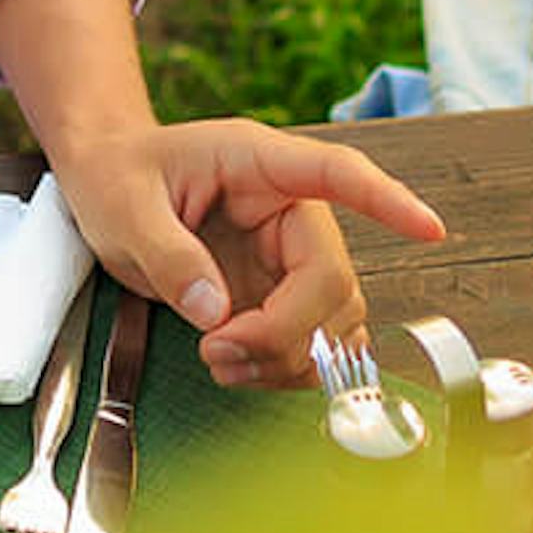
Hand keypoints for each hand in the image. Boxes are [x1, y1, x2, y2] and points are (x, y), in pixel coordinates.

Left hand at [41, 116, 445, 389]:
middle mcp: (290, 211)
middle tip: (217, 351)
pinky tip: (235, 367)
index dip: (387, 201)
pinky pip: (311, 344)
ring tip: (217, 360)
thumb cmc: (115, 174)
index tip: (431, 228)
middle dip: (285, 332)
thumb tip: (216, 312)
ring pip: (332, 323)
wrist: (102, 184)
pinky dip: (283, 369)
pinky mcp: (280, 296)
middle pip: (332, 282)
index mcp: (260, 164)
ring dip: (286, 358)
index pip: (338, 172)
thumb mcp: (123, 205)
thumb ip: (168, 255)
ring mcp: (290, 257)